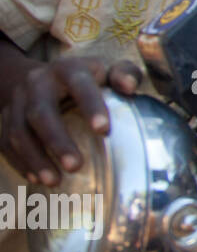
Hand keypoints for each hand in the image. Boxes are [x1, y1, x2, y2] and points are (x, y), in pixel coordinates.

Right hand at [0, 56, 141, 185]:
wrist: (36, 76)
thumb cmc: (83, 79)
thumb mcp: (106, 70)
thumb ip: (124, 74)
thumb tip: (130, 87)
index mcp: (68, 69)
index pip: (79, 84)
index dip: (91, 106)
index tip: (103, 130)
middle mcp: (37, 83)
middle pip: (41, 112)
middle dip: (57, 141)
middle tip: (75, 166)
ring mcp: (17, 101)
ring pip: (18, 131)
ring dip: (35, 158)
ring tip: (54, 181)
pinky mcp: (5, 118)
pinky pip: (5, 142)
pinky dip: (20, 162)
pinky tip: (36, 179)